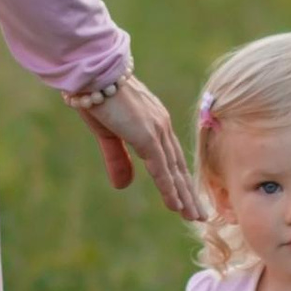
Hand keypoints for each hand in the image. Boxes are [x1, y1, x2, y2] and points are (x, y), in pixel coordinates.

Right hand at [76, 75, 196, 217]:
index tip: (188, 197)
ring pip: (174, 170)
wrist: (92, 74)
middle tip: (199, 215)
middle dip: (188, 192)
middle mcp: (161, 125)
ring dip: (184, 195)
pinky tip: (176, 205)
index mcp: (155, 122)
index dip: (180, 178)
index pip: (171, 156)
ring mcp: (156, 129)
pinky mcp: (147, 134)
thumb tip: (124, 186)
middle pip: (178, 165)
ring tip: (193, 216)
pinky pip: (161, 168)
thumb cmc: (97, 97)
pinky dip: (169, 188)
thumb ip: (118, 159)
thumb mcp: (107, 134)